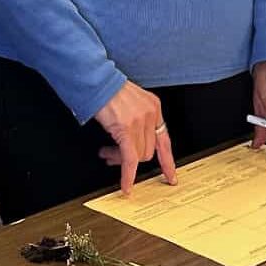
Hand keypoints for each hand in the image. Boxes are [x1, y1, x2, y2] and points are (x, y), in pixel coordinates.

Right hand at [93, 79, 176, 195]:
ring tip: (107, 153)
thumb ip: (135, 120)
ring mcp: (140, 121)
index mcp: (154, 107)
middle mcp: (150, 114)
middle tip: (114, 157)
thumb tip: (129, 143)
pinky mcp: (126, 129)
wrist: (95, 80)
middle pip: (148, 151)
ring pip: (138, 156)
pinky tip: (125, 185)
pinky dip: (128, 175)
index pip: (164, 140)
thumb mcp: (129, 102)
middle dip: (131, 159)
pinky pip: (130, 159)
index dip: (167, 160)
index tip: (170, 175)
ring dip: (120, 160)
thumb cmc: (106, 89)